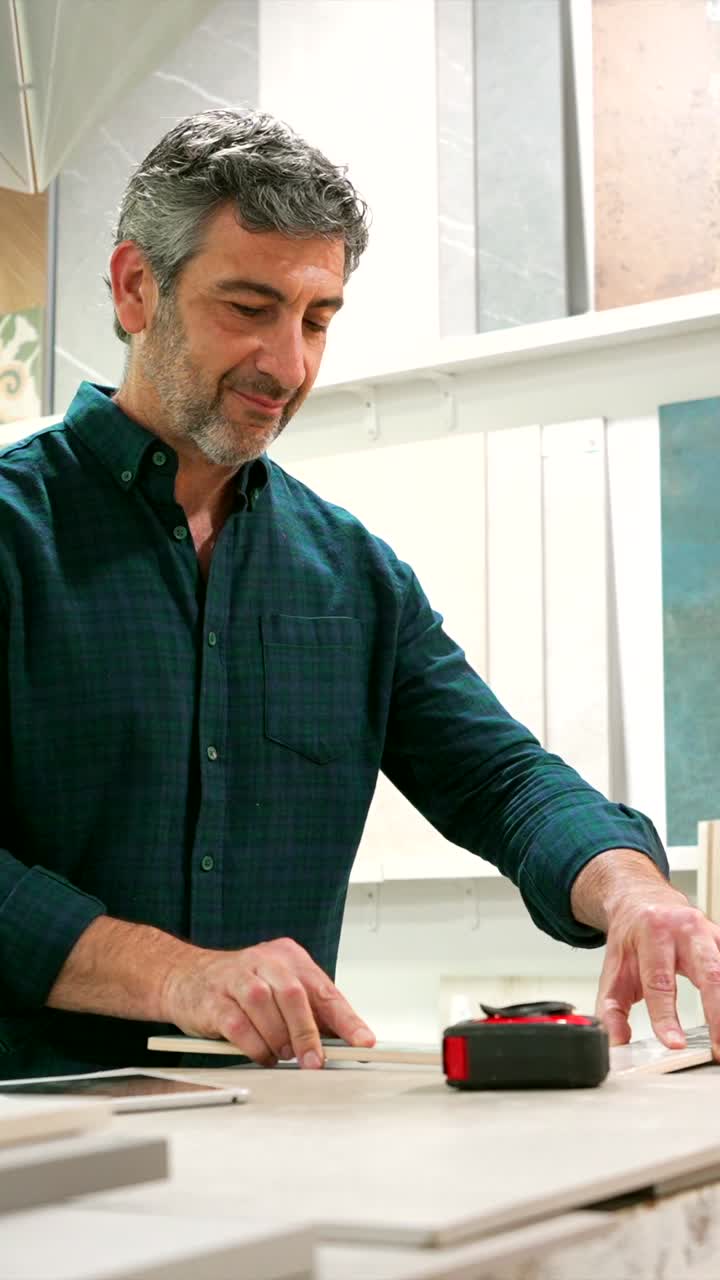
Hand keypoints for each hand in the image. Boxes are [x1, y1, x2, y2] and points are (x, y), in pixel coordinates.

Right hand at [161, 936, 375, 1067]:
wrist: (184, 976)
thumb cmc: (238, 985)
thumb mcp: (277, 987)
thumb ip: (307, 1010)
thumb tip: (341, 1041)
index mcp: (288, 957)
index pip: (325, 989)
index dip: (346, 1019)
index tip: (363, 1042)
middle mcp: (264, 961)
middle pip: (294, 995)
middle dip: (308, 1034)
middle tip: (314, 1060)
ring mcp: (236, 977)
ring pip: (266, 1007)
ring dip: (279, 1040)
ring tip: (282, 1055)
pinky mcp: (214, 999)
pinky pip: (239, 1025)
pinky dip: (255, 1046)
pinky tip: (261, 1054)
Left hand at [596, 885, 719, 1056]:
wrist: (642, 903)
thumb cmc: (631, 940)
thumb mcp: (613, 972)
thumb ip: (611, 1010)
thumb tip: (616, 1042)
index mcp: (653, 934)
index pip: (660, 983)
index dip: (666, 1017)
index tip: (674, 1044)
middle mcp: (685, 929)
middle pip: (709, 974)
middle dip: (717, 1014)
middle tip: (717, 1047)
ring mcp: (709, 934)